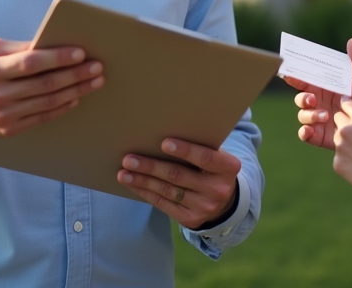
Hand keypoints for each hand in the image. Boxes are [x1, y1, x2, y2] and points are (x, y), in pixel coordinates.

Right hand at [0, 38, 103, 139]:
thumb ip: (21, 47)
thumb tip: (52, 43)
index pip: (31, 63)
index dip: (58, 58)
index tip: (80, 53)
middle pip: (45, 84)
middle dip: (75, 74)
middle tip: (97, 67)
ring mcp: (5, 115)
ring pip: (48, 102)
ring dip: (76, 91)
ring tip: (94, 81)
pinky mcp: (11, 129)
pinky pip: (43, 117)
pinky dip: (63, 107)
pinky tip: (76, 97)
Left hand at [118, 138, 241, 229]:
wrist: (225, 202)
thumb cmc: (213, 168)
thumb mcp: (216, 157)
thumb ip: (199, 147)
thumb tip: (161, 133)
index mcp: (228, 167)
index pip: (205, 157)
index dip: (185, 150)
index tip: (163, 143)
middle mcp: (217, 189)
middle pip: (179, 176)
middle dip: (151, 167)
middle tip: (129, 159)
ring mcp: (204, 207)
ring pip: (167, 191)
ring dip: (142, 180)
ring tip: (124, 172)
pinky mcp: (190, 219)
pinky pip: (163, 204)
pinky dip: (145, 192)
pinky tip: (132, 183)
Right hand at [287, 37, 351, 149]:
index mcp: (326, 87)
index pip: (306, 79)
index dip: (295, 75)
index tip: (290, 72)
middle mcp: (320, 102)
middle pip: (301, 97)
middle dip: (302, 97)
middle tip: (312, 98)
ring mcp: (319, 119)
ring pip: (302, 115)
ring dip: (308, 114)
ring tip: (325, 116)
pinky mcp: (321, 136)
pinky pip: (305, 134)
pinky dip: (304, 132)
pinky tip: (311, 130)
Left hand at [332, 98, 351, 193]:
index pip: (346, 104)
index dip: (349, 110)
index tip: (351, 114)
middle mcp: (347, 128)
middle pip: (338, 120)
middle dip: (345, 125)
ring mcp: (340, 146)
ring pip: (337, 140)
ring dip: (346, 144)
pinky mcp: (338, 163)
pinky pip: (339, 158)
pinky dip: (348, 162)